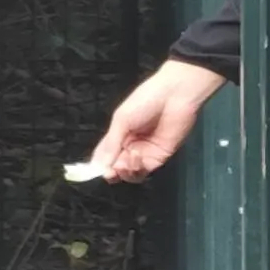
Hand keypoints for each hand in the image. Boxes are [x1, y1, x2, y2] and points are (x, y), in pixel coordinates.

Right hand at [86, 59, 225, 181]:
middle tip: (110, 171)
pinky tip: (136, 156)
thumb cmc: (145, 100)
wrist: (175, 96)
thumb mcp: (122, 119)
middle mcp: (130, 146)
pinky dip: (137, 168)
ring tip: (123, 163)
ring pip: (130, 173)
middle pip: (116, 167)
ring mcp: (145, 152)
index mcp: (119, 134)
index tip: (94, 172)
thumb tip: (100, 166)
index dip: (99, 164)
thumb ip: (111, 144)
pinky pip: (144, 170)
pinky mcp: (159, 157)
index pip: (105, 155)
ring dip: (124, 172)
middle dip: (111, 171)